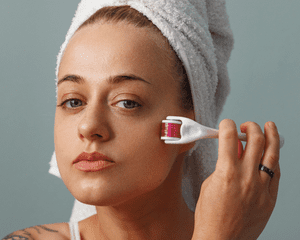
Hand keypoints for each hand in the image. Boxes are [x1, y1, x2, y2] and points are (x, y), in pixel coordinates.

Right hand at [192, 119, 280, 239]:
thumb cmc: (209, 215)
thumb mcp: (209, 183)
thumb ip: (223, 164)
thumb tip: (233, 149)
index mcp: (226, 172)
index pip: (229, 137)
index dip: (227, 125)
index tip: (227, 124)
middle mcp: (247, 177)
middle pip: (255, 140)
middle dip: (251, 127)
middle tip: (247, 126)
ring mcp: (261, 188)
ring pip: (272, 153)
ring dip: (271, 136)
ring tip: (270, 126)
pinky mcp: (270, 199)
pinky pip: (277, 173)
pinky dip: (274, 160)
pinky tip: (272, 153)